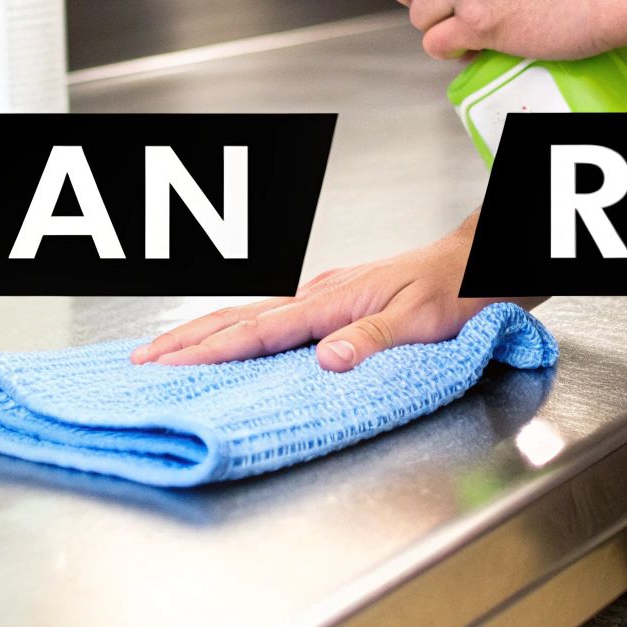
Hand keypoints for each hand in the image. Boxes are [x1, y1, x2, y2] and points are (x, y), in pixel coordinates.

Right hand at [130, 214, 544, 371]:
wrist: (485, 261)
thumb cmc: (458, 289)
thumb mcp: (424, 321)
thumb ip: (373, 340)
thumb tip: (327, 360)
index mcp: (332, 300)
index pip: (260, 330)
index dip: (212, 350)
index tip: (169, 365)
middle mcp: (320, 293)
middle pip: (240, 317)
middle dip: (187, 340)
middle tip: (142, 360)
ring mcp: (325, 295)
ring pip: (250, 313)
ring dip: (204, 333)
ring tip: (166, 350)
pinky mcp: (334, 300)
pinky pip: (272, 317)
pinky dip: (238, 329)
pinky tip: (229, 339)